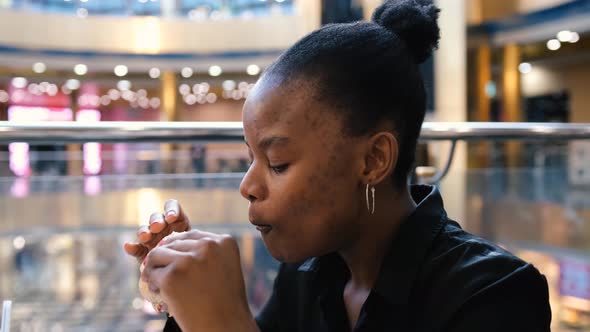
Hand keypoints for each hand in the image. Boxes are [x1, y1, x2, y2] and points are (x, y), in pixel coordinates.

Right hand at [123, 199, 190, 261]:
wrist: (185, 276)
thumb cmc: (193, 258)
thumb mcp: (193, 248)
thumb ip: (186, 241)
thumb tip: (180, 233)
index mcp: (177, 221)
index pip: (172, 206)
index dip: (171, 209)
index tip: (172, 218)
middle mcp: (162, 227)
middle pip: (156, 217)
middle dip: (156, 221)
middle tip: (157, 227)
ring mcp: (151, 238)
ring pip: (145, 230)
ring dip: (144, 231)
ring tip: (145, 237)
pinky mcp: (141, 250)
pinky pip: (135, 247)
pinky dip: (131, 247)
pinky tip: (129, 246)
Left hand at [142, 230, 258, 331]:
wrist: (225, 328)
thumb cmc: (225, 302)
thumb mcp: (225, 268)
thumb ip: (207, 253)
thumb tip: (173, 241)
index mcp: (224, 242)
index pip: (192, 236)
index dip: (181, 250)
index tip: (180, 265)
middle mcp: (208, 246)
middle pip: (174, 243)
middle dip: (166, 258)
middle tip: (166, 275)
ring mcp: (188, 260)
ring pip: (158, 254)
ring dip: (154, 268)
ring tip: (157, 282)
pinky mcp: (172, 276)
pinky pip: (152, 273)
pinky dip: (152, 283)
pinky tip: (159, 293)